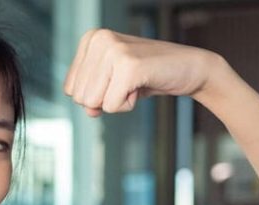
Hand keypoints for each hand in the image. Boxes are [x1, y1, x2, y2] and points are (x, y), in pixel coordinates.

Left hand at [64, 28, 220, 116]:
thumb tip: (89, 110)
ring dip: (115, 102)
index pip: (70, 89)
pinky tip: (141, 87)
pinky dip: (127, 105)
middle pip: (79, 97)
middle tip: (127, 83)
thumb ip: (90, 98)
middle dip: (104, 99)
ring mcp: (113, 51)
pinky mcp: (128, 66)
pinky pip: (111, 106)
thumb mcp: (110, 85)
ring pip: (93, 102)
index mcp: (90, 39)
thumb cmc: (146, 76)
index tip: (117, 80)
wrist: (188, 69)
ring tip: (133, 83)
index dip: (95, 94)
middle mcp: (99, 39)